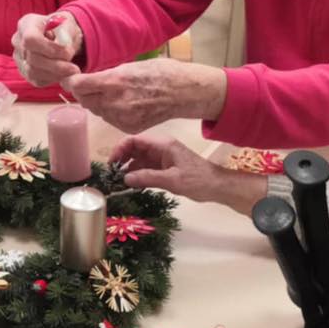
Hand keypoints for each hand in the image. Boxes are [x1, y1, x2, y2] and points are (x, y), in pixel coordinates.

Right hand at [12, 11, 82, 86]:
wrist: (61, 38)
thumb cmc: (64, 29)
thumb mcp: (69, 25)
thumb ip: (67, 32)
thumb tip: (65, 44)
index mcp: (27, 23)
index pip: (30, 39)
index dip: (50, 49)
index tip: (68, 53)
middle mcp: (18, 40)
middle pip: (32, 58)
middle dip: (57, 65)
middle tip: (75, 68)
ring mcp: (19, 58)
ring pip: (33, 72)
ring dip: (56, 74)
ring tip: (71, 71)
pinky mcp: (24, 72)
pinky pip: (37, 80)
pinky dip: (53, 79)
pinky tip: (63, 73)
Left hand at [65, 60, 227, 134]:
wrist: (183, 92)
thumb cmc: (159, 72)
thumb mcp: (129, 66)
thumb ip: (106, 75)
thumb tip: (85, 80)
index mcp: (115, 82)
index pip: (79, 85)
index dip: (72, 82)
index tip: (70, 79)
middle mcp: (116, 102)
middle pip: (85, 100)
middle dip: (85, 92)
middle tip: (91, 84)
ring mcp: (122, 118)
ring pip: (97, 111)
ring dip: (98, 102)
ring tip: (114, 93)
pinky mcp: (128, 128)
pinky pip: (110, 119)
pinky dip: (111, 112)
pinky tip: (124, 103)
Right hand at [110, 135, 265, 213]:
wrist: (216, 187)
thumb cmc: (197, 180)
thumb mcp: (172, 180)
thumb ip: (148, 178)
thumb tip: (124, 178)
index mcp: (163, 144)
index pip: (134, 140)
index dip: (120, 149)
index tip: (112, 164)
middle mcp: (160, 148)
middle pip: (134, 148)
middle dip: (122, 159)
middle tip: (113, 174)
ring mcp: (162, 157)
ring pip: (138, 159)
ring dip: (128, 168)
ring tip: (119, 181)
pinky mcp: (164, 167)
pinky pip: (145, 168)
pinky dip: (137, 174)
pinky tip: (131, 184)